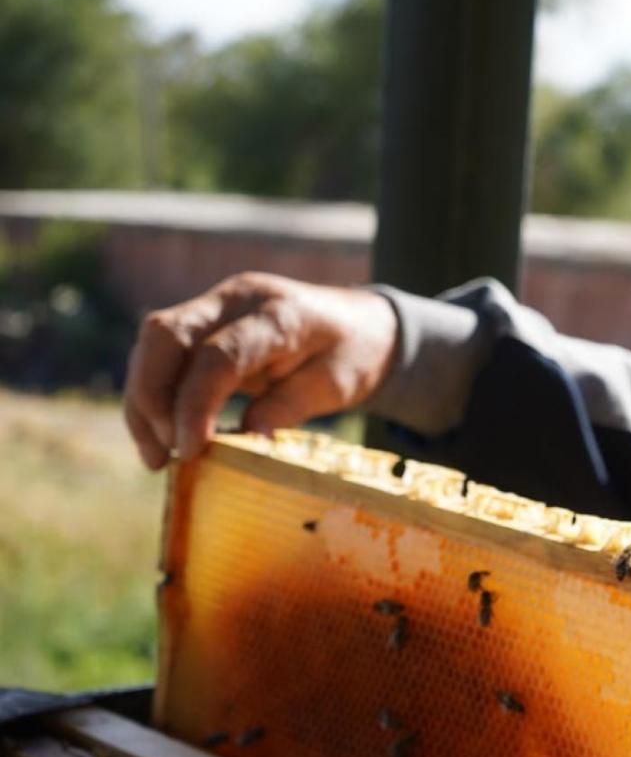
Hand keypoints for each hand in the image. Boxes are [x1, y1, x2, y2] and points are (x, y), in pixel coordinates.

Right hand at [123, 272, 398, 468]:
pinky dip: (152, 394)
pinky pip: (161, 353)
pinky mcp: (202, 319)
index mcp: (279, 314)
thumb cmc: (351, 355)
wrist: (359, 322)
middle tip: (165, 455)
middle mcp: (237, 299)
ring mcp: (214, 304)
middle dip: (153, 399)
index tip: (190, 451)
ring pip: (153, 343)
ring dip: (144, 401)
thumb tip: (243, 442)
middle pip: (166, 336)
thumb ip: (289, 408)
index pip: (219, 355)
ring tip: (157, 458)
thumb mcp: (335, 386)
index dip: (195, 404)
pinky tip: (160, 437)